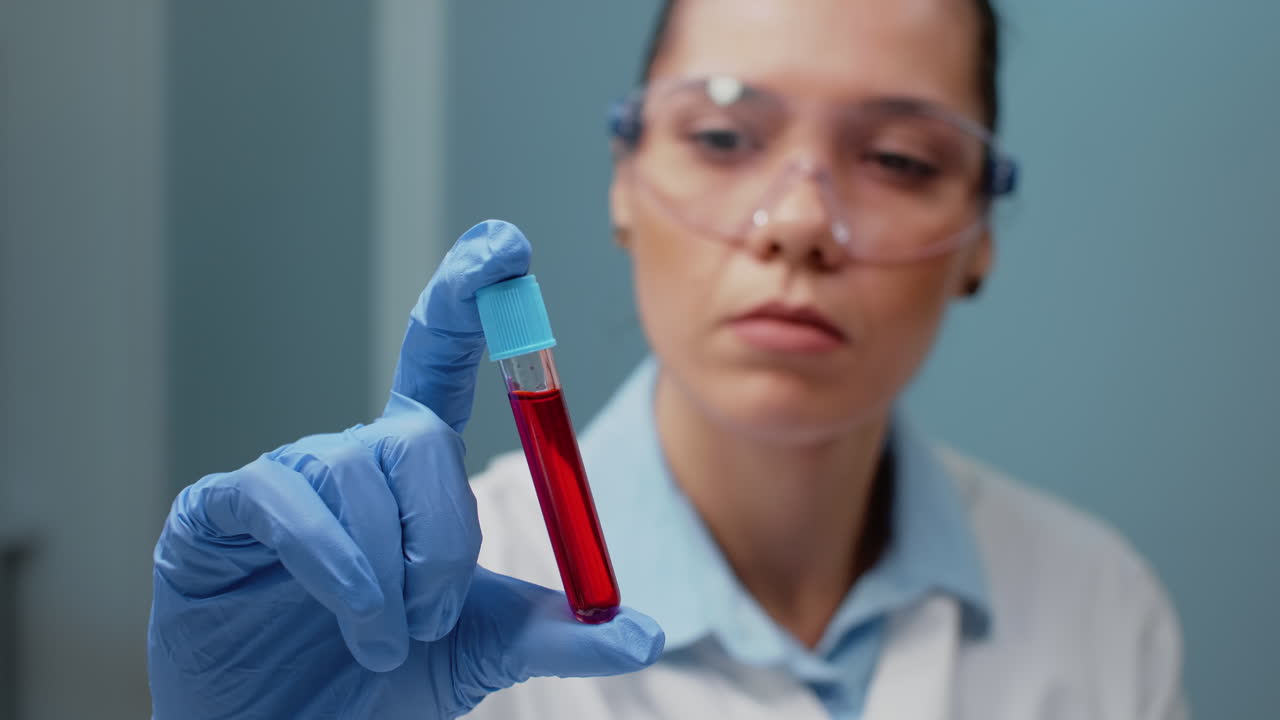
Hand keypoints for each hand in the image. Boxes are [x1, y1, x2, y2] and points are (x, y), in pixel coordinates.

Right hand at [148, 220, 663, 718]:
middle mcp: (351, 459)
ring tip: (385, 642)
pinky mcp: (216, 515)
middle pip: (417, 436)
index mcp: (412, 470)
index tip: (506, 247)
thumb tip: (645, 631)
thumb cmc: (382, 680)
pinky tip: (354, 615)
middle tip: (437, 617)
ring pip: (359, 475)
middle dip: (445, 536)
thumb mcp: (485, 650)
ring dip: (391, 574)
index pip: (441, 359)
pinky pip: (284, 502)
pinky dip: (334, 560)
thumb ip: (561, 631)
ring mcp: (282, 482)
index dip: (468, 298)